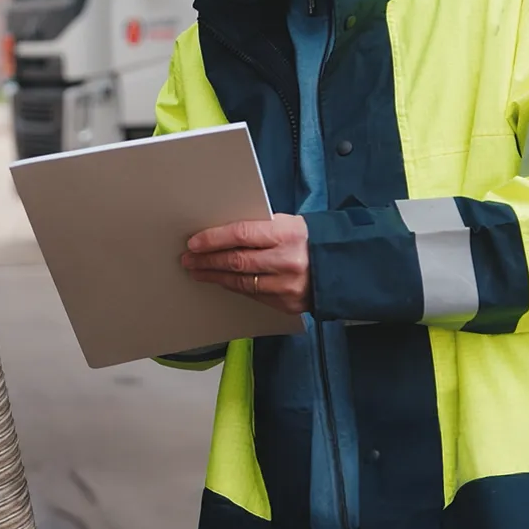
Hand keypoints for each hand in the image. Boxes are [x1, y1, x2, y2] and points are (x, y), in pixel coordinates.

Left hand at [181, 214, 310, 315]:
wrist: (339, 265)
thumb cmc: (307, 239)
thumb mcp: (287, 224)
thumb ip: (258, 228)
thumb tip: (221, 233)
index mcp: (286, 234)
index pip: (240, 234)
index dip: (213, 239)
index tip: (194, 242)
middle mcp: (287, 261)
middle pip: (237, 261)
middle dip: (208, 260)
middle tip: (189, 259)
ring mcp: (287, 286)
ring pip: (241, 282)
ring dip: (215, 276)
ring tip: (198, 271)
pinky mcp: (287, 304)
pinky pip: (253, 295)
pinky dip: (235, 286)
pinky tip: (222, 281)